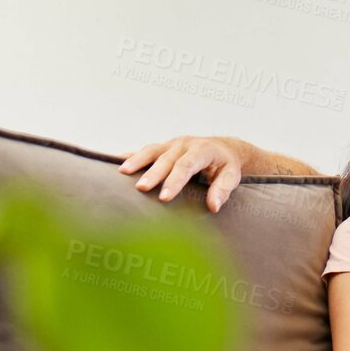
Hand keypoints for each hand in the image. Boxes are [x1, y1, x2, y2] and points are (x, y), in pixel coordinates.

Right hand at [119, 135, 247, 211]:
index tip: (165, 197)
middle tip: (142, 189)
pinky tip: (118, 163)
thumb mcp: (231, 176)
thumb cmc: (226, 165)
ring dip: (137, 161)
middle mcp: (184, 144)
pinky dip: (132, 156)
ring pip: (152, 151)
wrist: (223, 148)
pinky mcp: (163, 147)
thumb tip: (213, 206)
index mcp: (202, 150)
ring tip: (123, 173)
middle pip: (166, 159)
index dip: (175, 181)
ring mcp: (172, 144)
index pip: (186, 166)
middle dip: (153, 174)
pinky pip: (146, 151)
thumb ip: (222, 189)